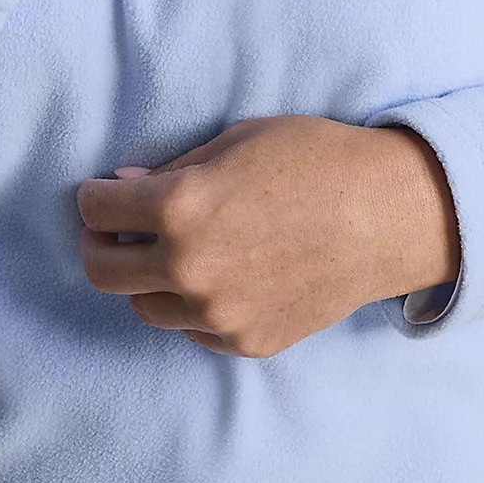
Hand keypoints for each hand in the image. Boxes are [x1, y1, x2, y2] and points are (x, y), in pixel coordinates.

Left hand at [75, 117, 461, 357]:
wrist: (389, 214)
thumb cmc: (318, 160)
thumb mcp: (240, 140)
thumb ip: (175, 168)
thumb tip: (124, 185)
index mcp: (181, 208)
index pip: (97, 209)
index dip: (94, 196)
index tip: (102, 194)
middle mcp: (188, 268)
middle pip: (102, 270)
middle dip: (99, 243)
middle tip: (114, 229)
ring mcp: (216, 314)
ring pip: (145, 306)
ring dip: (148, 277)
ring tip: (175, 251)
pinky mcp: (245, 341)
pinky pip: (194, 329)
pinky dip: (194, 305)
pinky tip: (223, 274)